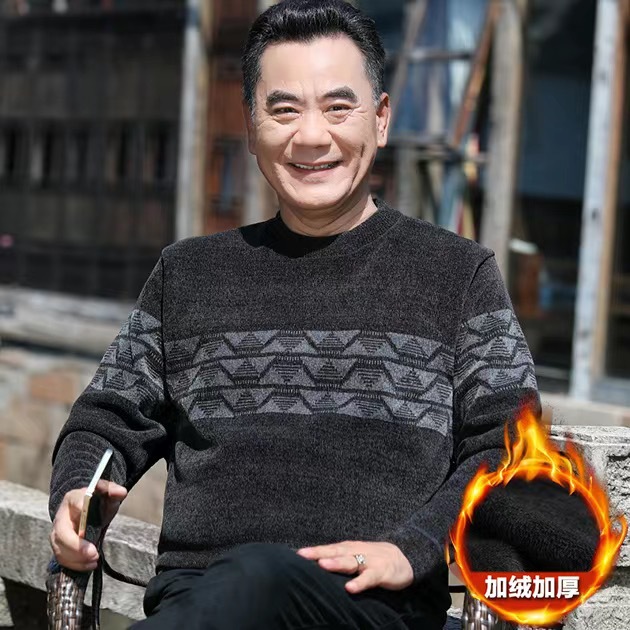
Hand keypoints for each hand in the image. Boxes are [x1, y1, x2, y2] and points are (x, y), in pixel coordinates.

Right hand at [49, 480, 126, 571]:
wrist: (87, 510)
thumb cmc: (97, 501)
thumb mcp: (107, 493)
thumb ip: (113, 490)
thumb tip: (121, 492)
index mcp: (73, 499)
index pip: (75, 501)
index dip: (81, 508)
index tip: (87, 513)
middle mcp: (61, 516)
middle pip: (61, 532)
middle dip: (75, 545)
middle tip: (93, 553)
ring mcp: (57, 533)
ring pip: (60, 549)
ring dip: (76, 558)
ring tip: (94, 560)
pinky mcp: (59, 547)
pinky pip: (62, 559)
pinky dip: (75, 565)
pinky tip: (89, 565)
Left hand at [297, 541, 413, 593]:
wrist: (405, 557)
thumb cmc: (373, 559)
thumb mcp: (356, 557)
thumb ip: (339, 561)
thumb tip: (315, 569)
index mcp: (348, 549)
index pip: (327, 549)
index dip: (312, 551)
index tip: (295, 554)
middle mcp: (356, 552)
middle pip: (335, 552)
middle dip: (318, 553)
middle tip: (302, 555)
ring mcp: (369, 560)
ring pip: (350, 561)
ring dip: (336, 563)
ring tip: (322, 565)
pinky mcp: (381, 571)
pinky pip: (369, 577)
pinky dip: (360, 582)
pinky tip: (350, 588)